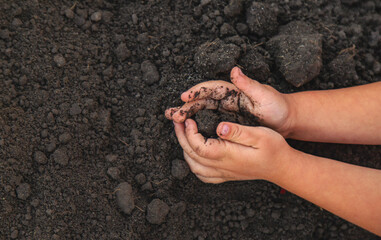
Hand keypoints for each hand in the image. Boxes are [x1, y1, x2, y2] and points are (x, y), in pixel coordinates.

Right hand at [166, 67, 293, 135]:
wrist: (286, 122)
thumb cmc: (277, 107)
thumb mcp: (264, 95)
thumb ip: (249, 84)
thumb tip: (234, 70)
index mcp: (233, 90)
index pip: (210, 88)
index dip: (196, 92)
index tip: (183, 98)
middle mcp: (226, 100)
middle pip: (201, 101)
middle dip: (186, 107)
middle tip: (171, 115)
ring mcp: (225, 112)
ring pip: (201, 113)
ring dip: (187, 116)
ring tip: (172, 121)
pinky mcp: (227, 124)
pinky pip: (209, 124)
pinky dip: (197, 127)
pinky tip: (188, 133)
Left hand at [173, 119, 293, 182]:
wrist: (282, 167)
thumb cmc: (273, 149)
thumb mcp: (260, 135)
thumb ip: (238, 131)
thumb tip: (219, 126)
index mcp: (228, 155)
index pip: (199, 147)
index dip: (189, 133)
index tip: (188, 119)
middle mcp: (222, 166)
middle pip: (192, 155)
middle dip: (181, 137)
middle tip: (177, 121)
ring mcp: (223, 173)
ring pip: (194, 166)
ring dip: (184, 149)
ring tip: (182, 132)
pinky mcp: (225, 175)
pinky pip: (202, 174)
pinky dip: (192, 163)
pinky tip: (193, 152)